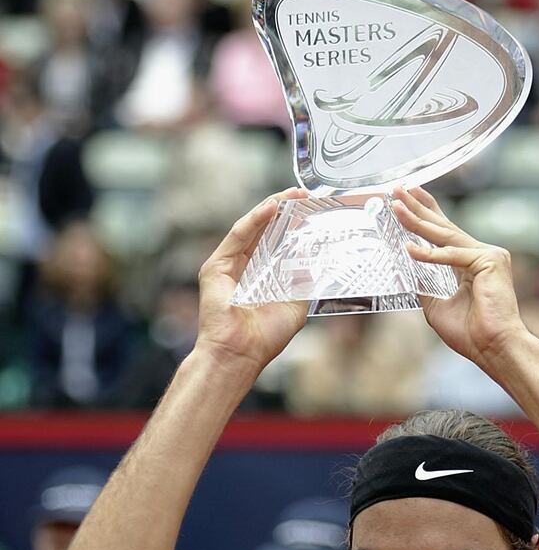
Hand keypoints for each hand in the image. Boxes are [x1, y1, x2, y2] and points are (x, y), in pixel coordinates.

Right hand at [195, 189, 308, 373]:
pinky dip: (255, 220)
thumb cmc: (264, 338)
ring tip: (291, 195)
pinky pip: (238, 236)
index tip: (311, 210)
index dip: (293, 225)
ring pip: (251, 229)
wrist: (240, 354)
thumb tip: (312, 255)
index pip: (276, 243)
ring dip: (271, 208)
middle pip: (264, 231)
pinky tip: (272, 207)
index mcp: (260, 277)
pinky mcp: (216, 266)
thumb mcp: (295, 304)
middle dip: (284, 210)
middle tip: (304, 195)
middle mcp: (242, 268)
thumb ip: (303, 280)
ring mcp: (227, 266)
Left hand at [392, 187, 528, 369]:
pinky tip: (410, 249)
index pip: (445, 233)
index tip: (408, 198)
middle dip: (418, 208)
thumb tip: (406, 270)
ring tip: (396, 206)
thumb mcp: (436, 307)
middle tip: (396, 189)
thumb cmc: (471, 334)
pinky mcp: (491, 261)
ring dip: (418, 220)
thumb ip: (424, 286)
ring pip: (446, 235)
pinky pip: (453, 255)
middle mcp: (482, 254)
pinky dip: (430, 255)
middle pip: (443, 227)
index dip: (426, 214)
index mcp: (470, 264)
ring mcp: (489, 255)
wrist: (494, 349)